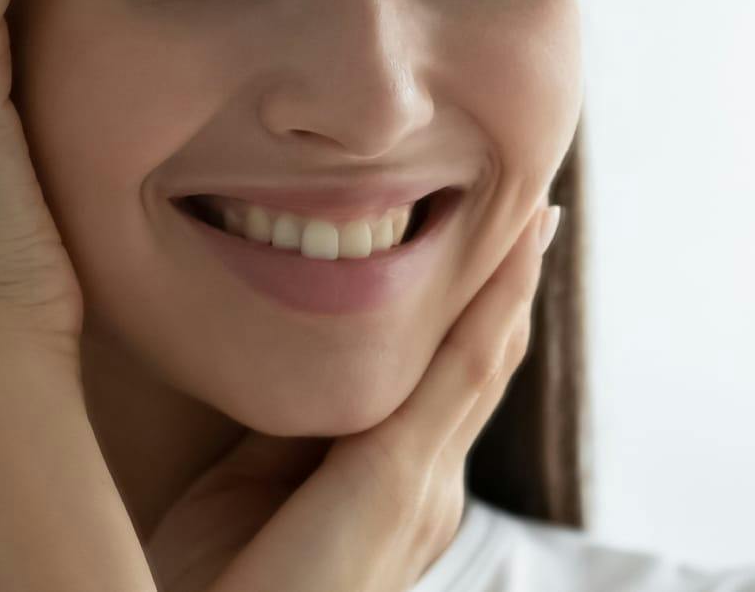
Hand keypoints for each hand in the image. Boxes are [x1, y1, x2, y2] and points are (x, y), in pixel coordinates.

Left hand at [145, 202, 562, 591]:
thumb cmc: (219, 582)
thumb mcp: (248, 483)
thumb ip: (289, 426)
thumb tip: (300, 356)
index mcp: (392, 486)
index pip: (443, 378)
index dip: (469, 307)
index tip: (486, 236)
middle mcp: (427, 487)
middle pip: (480, 361)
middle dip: (507, 283)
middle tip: (534, 202)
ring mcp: (425, 487)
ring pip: (483, 357)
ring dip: (511, 279)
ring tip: (534, 210)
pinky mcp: (401, 482)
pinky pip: (462, 370)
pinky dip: (492, 303)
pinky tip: (509, 250)